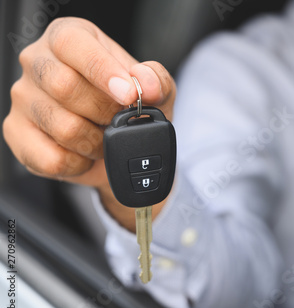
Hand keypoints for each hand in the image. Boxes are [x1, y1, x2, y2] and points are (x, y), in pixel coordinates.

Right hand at [3, 17, 175, 229]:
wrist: (117, 142)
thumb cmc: (128, 104)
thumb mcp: (154, 89)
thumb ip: (156, 81)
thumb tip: (147, 84)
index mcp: (68, 38)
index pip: (73, 44)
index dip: (102, 71)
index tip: (129, 94)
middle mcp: (37, 62)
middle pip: (63, 86)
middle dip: (104, 112)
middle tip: (119, 121)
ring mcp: (23, 98)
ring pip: (62, 127)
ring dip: (96, 142)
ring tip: (104, 137)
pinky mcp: (17, 133)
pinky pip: (51, 158)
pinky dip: (80, 164)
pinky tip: (86, 154)